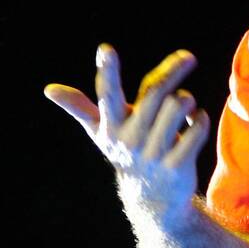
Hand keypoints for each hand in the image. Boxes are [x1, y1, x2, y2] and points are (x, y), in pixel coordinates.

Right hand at [43, 45, 209, 226]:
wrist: (151, 198)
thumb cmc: (126, 153)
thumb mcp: (101, 133)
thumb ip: (80, 108)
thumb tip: (48, 90)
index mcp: (110, 126)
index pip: (107, 94)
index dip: (107, 71)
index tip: (106, 49)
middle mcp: (130, 138)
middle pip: (154, 93)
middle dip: (173, 70)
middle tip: (188, 57)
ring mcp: (154, 153)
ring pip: (177, 106)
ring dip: (187, 98)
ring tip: (185, 102)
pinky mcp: (177, 164)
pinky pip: (196, 130)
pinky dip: (200, 119)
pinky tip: (197, 120)